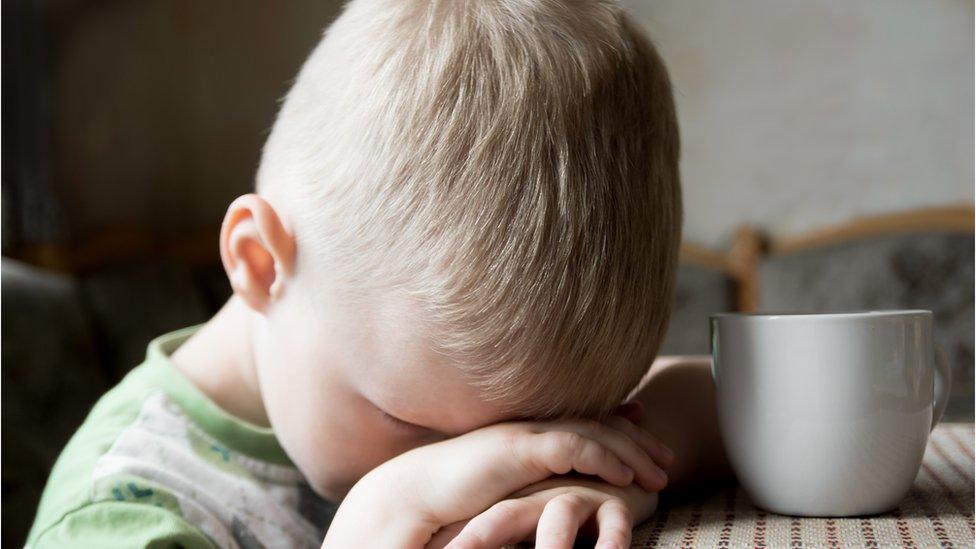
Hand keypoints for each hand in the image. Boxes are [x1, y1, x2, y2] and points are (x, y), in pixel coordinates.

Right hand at [322, 404, 673, 546]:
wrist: (411, 494)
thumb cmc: (451, 498)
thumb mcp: (503, 487)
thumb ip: (533, 482)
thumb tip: (553, 496)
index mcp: (526, 434)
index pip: (581, 423)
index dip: (617, 427)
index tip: (645, 435)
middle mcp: (529, 427)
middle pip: (596, 423)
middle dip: (636, 438)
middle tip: (667, 458)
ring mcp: (524, 434)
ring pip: (592, 433)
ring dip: (631, 451)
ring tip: (661, 473)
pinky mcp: (517, 449)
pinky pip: (572, 448)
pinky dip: (603, 458)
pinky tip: (626, 476)